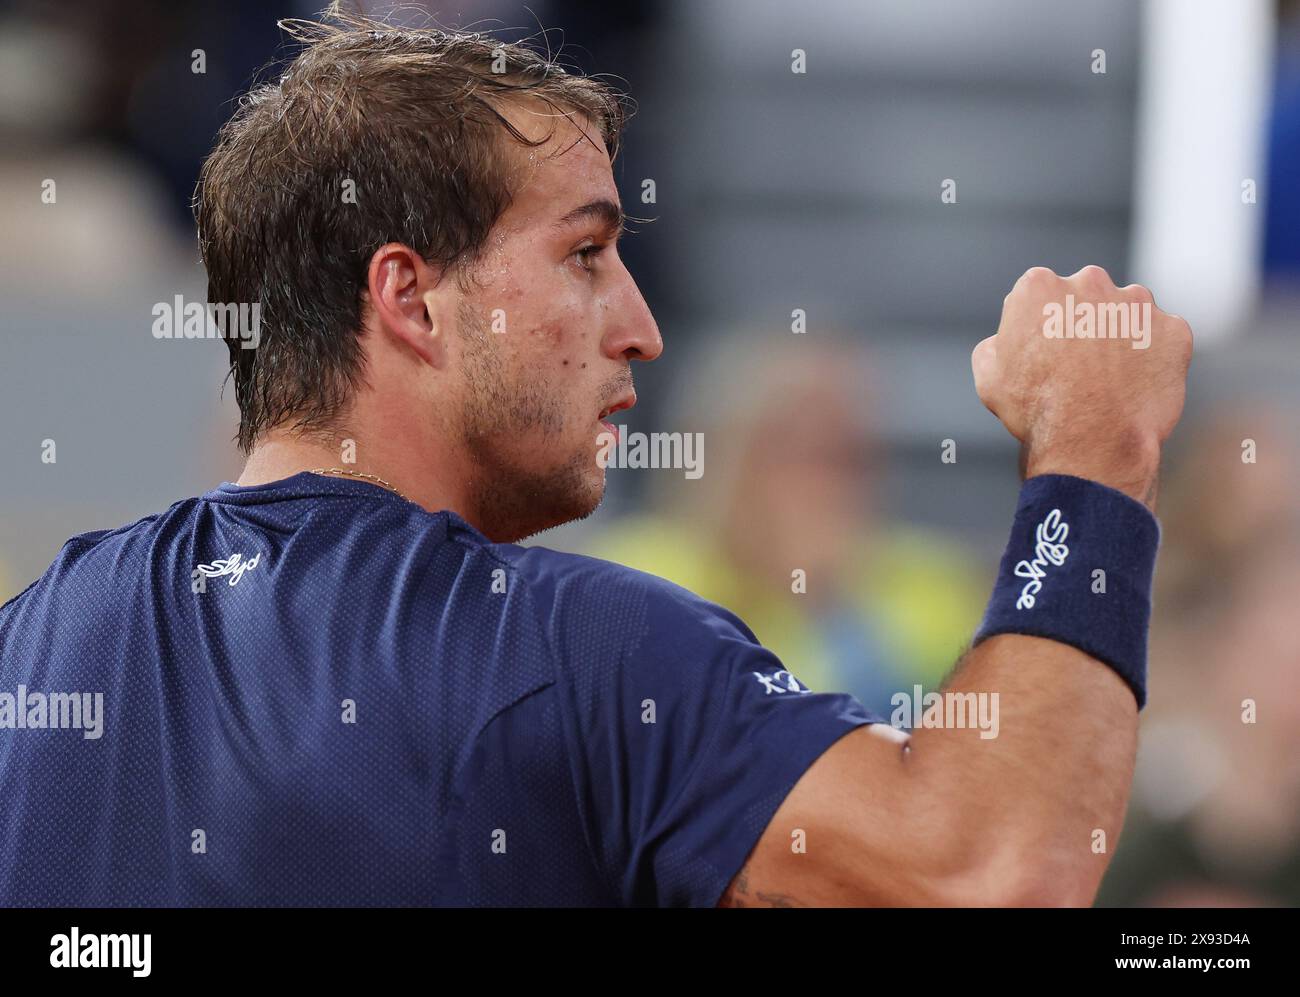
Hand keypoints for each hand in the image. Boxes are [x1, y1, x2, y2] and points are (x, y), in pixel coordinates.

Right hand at [972, 265, 1192, 507]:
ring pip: (1128, 313)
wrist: (1090, 439)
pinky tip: (1135, 386)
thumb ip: (998, 343)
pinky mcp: (1173, 330)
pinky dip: (1154, 357)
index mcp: (1039, 286)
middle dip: (1083, 322)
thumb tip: (1009, 341)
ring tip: (1109, 380)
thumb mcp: (989, 375)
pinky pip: (1163, 339)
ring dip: (1121, 335)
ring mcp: (1137, 303)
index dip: (1040, 326)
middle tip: (1077, 366)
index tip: (1043, 353)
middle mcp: (1090, 282)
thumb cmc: (1034, 408)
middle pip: (1086, 296)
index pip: (1039, 295)